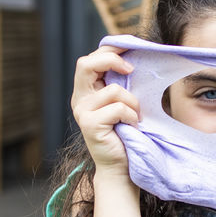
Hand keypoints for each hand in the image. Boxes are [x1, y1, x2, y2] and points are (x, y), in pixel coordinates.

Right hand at [70, 46, 139, 175]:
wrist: (121, 165)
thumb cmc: (126, 133)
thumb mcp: (123, 102)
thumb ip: (122, 83)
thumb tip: (136, 58)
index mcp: (86, 91)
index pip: (89, 60)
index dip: (108, 51)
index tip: (130, 50)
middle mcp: (79, 99)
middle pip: (86, 64)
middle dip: (112, 61)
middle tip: (131, 70)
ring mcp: (82, 112)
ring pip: (113, 89)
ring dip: (133, 102)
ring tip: (135, 117)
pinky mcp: (90, 124)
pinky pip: (118, 108)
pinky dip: (131, 116)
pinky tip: (131, 127)